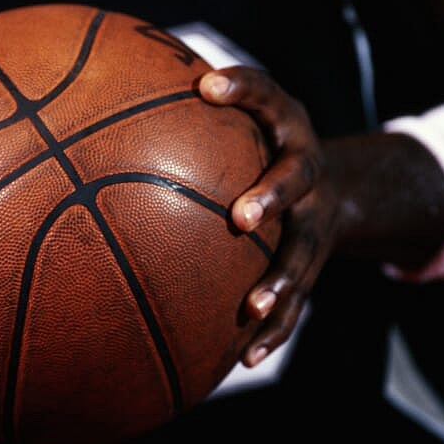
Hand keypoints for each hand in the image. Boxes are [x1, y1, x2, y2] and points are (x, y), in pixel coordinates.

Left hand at [200, 67, 335, 366]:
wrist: (342, 186)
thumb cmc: (262, 143)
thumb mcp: (244, 115)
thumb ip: (185, 103)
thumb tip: (101, 90)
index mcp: (285, 125)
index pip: (267, 95)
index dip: (242, 88)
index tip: (206, 84)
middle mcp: (308, 169)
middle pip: (296, 178)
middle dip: (272, 196)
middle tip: (242, 217)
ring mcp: (316, 220)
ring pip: (303, 253)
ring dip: (281, 280)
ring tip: (252, 306)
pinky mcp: (315, 262)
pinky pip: (300, 302)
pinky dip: (275, 333)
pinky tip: (244, 358)